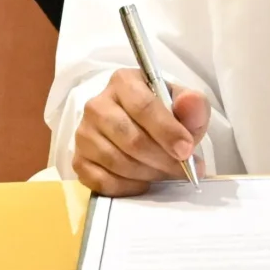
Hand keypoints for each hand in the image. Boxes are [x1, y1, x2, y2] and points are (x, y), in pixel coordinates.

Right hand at [73, 69, 209, 196]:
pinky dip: (127, 187)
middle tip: (182, 169)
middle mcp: (97, 105)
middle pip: (130, 138)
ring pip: (116, 161)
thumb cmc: (164, 113)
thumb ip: (192, 104)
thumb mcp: (184, 105)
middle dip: (161, 158)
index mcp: (124, 82)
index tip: (186, 151)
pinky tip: (144, 182)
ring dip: (147, 173)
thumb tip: (191, 102)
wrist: (143, 128)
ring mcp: (84, 133)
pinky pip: (101, 181)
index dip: (167, 131)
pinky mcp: (78, 160)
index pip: (143, 106)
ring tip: (166, 173)